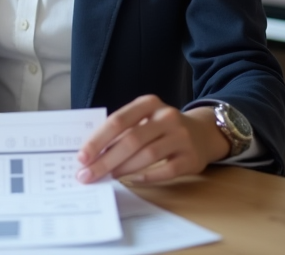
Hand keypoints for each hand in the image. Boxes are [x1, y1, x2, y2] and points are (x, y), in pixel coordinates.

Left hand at [75, 95, 229, 184]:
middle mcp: (167, 116)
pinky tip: (131, 180)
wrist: (203, 133)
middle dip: (105, 159)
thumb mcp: (145, 119)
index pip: (118, 120)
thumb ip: (123, 130)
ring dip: (123, 168)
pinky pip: (166, 170)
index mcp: (149, 103)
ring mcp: (181, 137)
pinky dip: (146, 177)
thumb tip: (92, 152)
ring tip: (107, 176)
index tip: (81, 157)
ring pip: (147, 154)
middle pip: (131, 139)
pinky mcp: (191, 158)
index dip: (98, 139)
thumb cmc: (163, 127)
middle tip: (88, 175)